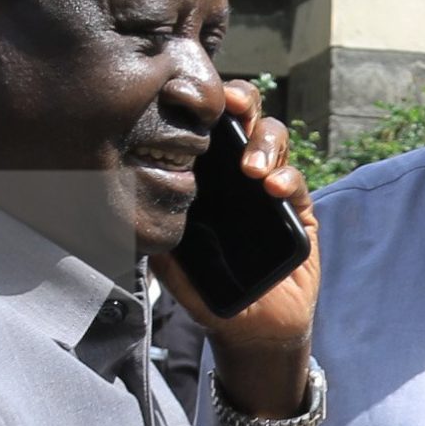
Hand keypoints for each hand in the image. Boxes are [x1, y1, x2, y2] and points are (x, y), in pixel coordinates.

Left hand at [151, 79, 318, 417]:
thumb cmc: (208, 292)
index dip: (208, 104)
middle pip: (248, 117)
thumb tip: (123, 199)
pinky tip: (273, 190)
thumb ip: (154, 228)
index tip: (200, 97)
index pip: (209, 126)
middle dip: (243, 103)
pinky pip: (297, 181)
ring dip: (264, 144)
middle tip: (233, 108)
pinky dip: (287, 178)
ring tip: (253, 171)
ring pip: (276, 140)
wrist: (251, 328)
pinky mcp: (300, 211)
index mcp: (209, 176)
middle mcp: (241, 174)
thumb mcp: (170, 260)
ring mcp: (272, 189)